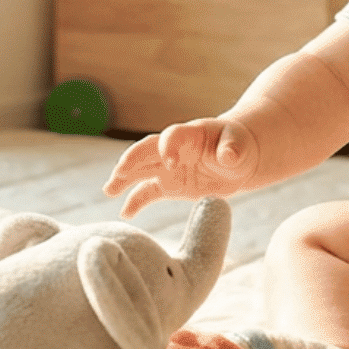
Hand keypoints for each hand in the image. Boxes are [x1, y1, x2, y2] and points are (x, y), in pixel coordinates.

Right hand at [103, 117, 259, 216]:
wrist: (237, 158)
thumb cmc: (238, 145)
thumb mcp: (239, 145)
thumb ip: (232, 149)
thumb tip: (229, 156)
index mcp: (189, 134)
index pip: (172, 136)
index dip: (168, 147)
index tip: (170, 164)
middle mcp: (173, 149)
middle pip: (147, 150)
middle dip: (133, 160)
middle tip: (120, 172)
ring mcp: (168, 167)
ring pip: (141, 170)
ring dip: (124, 178)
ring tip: (109, 190)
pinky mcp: (169, 184)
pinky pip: (148, 192)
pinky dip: (135, 201)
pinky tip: (125, 214)